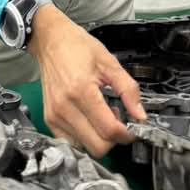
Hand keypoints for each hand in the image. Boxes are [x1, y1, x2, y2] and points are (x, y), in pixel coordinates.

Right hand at [27, 3, 145, 156]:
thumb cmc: (77, 47)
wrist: (51, 40)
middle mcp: (65, 107)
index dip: (127, 133)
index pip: (109, 130)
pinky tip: (89, 119)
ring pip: (85, 148)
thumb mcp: (109, 62)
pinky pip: (72, 143)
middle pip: (98, 147)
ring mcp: (55, 115)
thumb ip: (128, 89)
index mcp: (81, 90)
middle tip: (118, 120)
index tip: (133, 126)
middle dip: (114, 138)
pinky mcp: (49, 119)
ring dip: (99, 138)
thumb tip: (140, 115)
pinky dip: (85, 137)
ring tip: (102, 116)